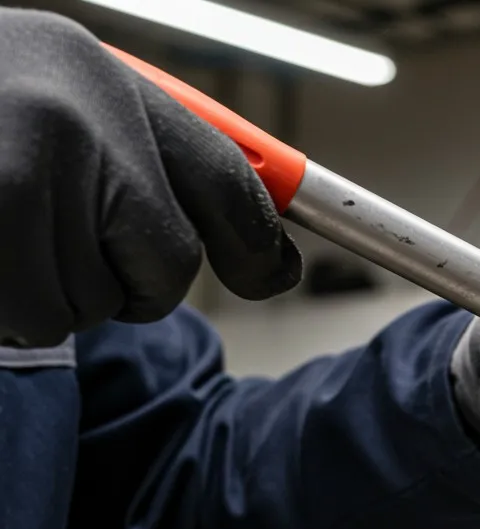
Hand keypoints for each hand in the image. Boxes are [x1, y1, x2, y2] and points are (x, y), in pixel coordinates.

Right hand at [0, 10, 300, 347]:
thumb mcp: (57, 100)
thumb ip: (157, 166)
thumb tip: (274, 269)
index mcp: (101, 78)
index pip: (224, 180)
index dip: (254, 243)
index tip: (269, 276)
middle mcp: (71, 123)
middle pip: (164, 269)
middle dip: (118, 276)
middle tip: (49, 233)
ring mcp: (14, 182)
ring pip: (86, 307)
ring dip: (47, 294)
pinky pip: (28, 321)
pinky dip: (6, 307)